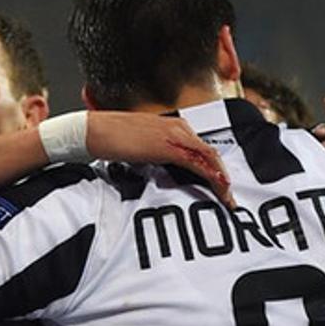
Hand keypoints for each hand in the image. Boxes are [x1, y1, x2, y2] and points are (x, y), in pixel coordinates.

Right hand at [87, 112, 234, 207]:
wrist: (95, 130)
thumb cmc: (112, 138)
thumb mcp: (143, 148)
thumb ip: (159, 155)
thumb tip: (167, 171)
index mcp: (174, 127)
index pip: (202, 150)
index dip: (215, 169)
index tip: (221, 188)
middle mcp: (179, 127)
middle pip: (211, 154)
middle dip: (223, 177)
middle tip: (229, 198)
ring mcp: (175, 135)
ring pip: (209, 158)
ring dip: (221, 180)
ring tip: (228, 199)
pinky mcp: (168, 146)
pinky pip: (197, 162)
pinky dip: (211, 176)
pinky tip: (219, 187)